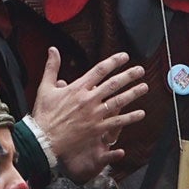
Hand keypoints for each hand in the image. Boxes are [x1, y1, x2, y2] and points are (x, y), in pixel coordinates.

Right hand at [32, 49, 146, 181]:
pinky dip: (130, 118)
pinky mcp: (96, 128)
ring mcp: (94, 114)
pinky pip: (117, 122)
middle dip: (129, 75)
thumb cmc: (43, 114)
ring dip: (133, 93)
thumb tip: (52, 49)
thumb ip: (52, 67)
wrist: (43, 139)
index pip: (100, 70)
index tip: (125, 57)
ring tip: (145, 87)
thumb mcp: (45, 87)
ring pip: (118, 101)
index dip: (114, 62)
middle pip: (113, 84)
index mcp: (77, 87)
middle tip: (140, 70)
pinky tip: (141, 114)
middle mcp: (88, 99)